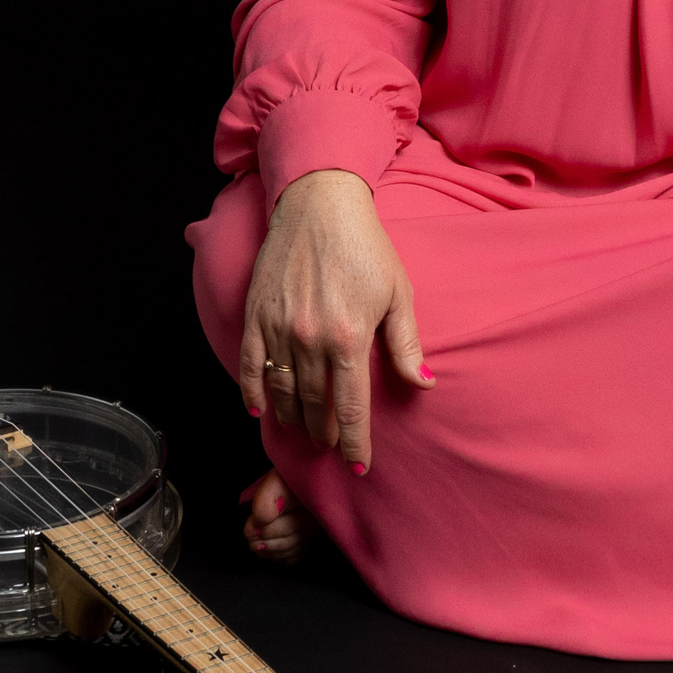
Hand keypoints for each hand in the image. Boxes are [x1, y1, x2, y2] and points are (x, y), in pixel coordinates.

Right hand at [239, 170, 431, 471]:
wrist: (320, 205)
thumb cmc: (366, 248)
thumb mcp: (398, 294)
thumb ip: (406, 346)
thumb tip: (422, 385)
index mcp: (349, 338)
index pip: (350, 408)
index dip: (354, 443)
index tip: (357, 466)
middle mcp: (310, 339)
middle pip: (314, 406)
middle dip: (324, 434)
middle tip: (330, 448)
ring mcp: (278, 328)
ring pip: (281, 392)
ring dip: (292, 420)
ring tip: (303, 433)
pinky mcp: (255, 315)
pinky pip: (250, 367)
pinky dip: (253, 393)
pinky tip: (260, 411)